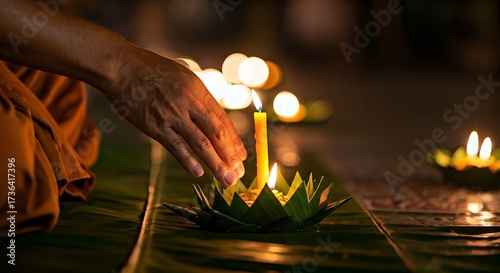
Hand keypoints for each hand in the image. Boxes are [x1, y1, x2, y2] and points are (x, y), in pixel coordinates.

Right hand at [104, 47, 246, 185]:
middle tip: (238, 174)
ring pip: (200, 143)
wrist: (121, 68)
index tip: (242, 156)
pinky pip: (175, 147)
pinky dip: (188, 161)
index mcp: (198, 90)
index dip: (234, 140)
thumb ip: (195, 90)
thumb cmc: (150, 68)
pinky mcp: (155, 126)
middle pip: (216, 133)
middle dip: (230, 156)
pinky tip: (199, 173)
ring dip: (216, 163)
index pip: (222, 120)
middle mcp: (189, 103)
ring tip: (226, 179)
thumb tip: (207, 104)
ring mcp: (172, 116)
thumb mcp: (181, 71)